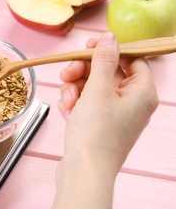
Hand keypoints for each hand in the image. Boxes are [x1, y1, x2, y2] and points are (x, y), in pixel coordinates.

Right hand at [47, 32, 158, 208]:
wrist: (84, 172)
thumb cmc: (95, 132)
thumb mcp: (98, 89)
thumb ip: (103, 59)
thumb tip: (110, 36)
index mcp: (142, 92)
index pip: (131, 58)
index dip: (109, 50)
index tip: (87, 47)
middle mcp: (132, 103)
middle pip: (108, 72)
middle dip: (83, 72)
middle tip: (66, 74)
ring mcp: (116, 115)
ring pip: (93, 87)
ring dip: (75, 89)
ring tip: (67, 101)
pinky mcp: (100, 125)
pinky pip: (87, 103)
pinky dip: (75, 103)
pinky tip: (67, 112)